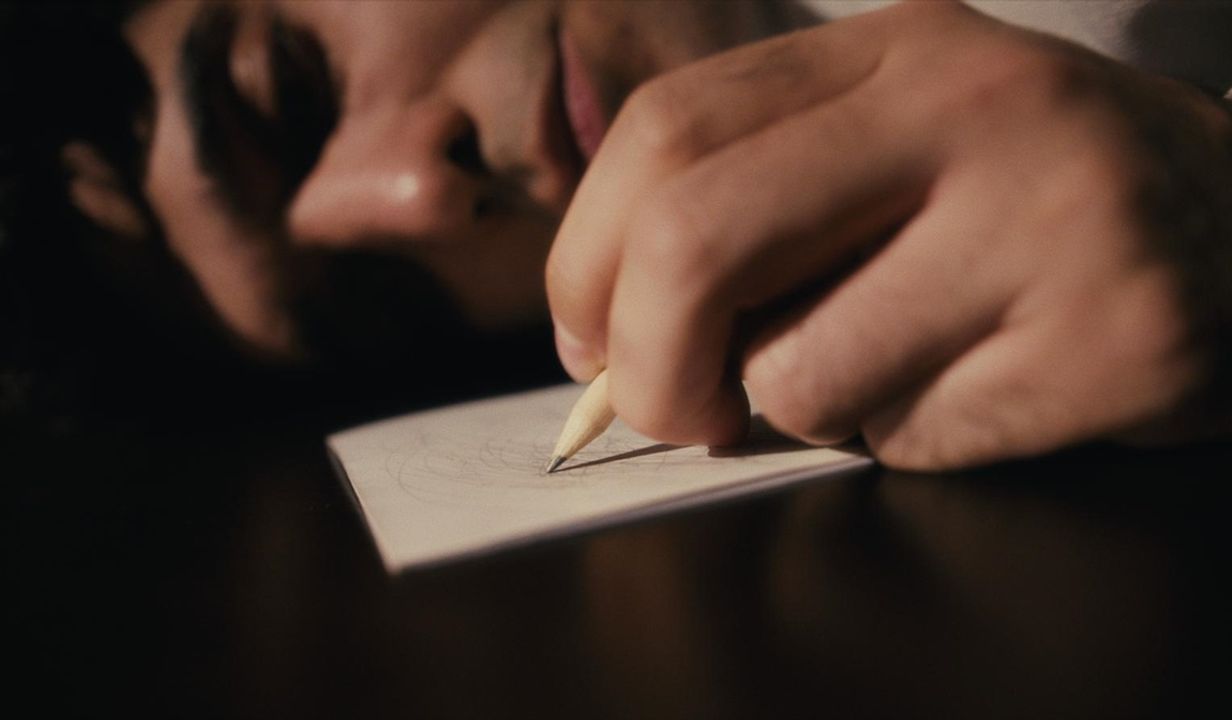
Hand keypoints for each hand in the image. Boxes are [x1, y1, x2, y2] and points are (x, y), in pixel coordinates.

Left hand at [545, 1, 1231, 469]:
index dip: (586, 258)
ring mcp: (1050, 215)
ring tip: (889, 368)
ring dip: (806, 410)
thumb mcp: (885, 153)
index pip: (663, 132)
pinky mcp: (1115, 335)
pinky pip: (913, 439)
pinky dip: (905, 440)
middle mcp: (967, 104)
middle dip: (648, 365)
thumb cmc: (1014, 204)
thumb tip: (601, 341)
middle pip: (698, 240)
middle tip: (676, 410)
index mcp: (885, 48)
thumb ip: (750, 214)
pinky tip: (978, 386)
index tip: (591, 338)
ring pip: (801, 376)